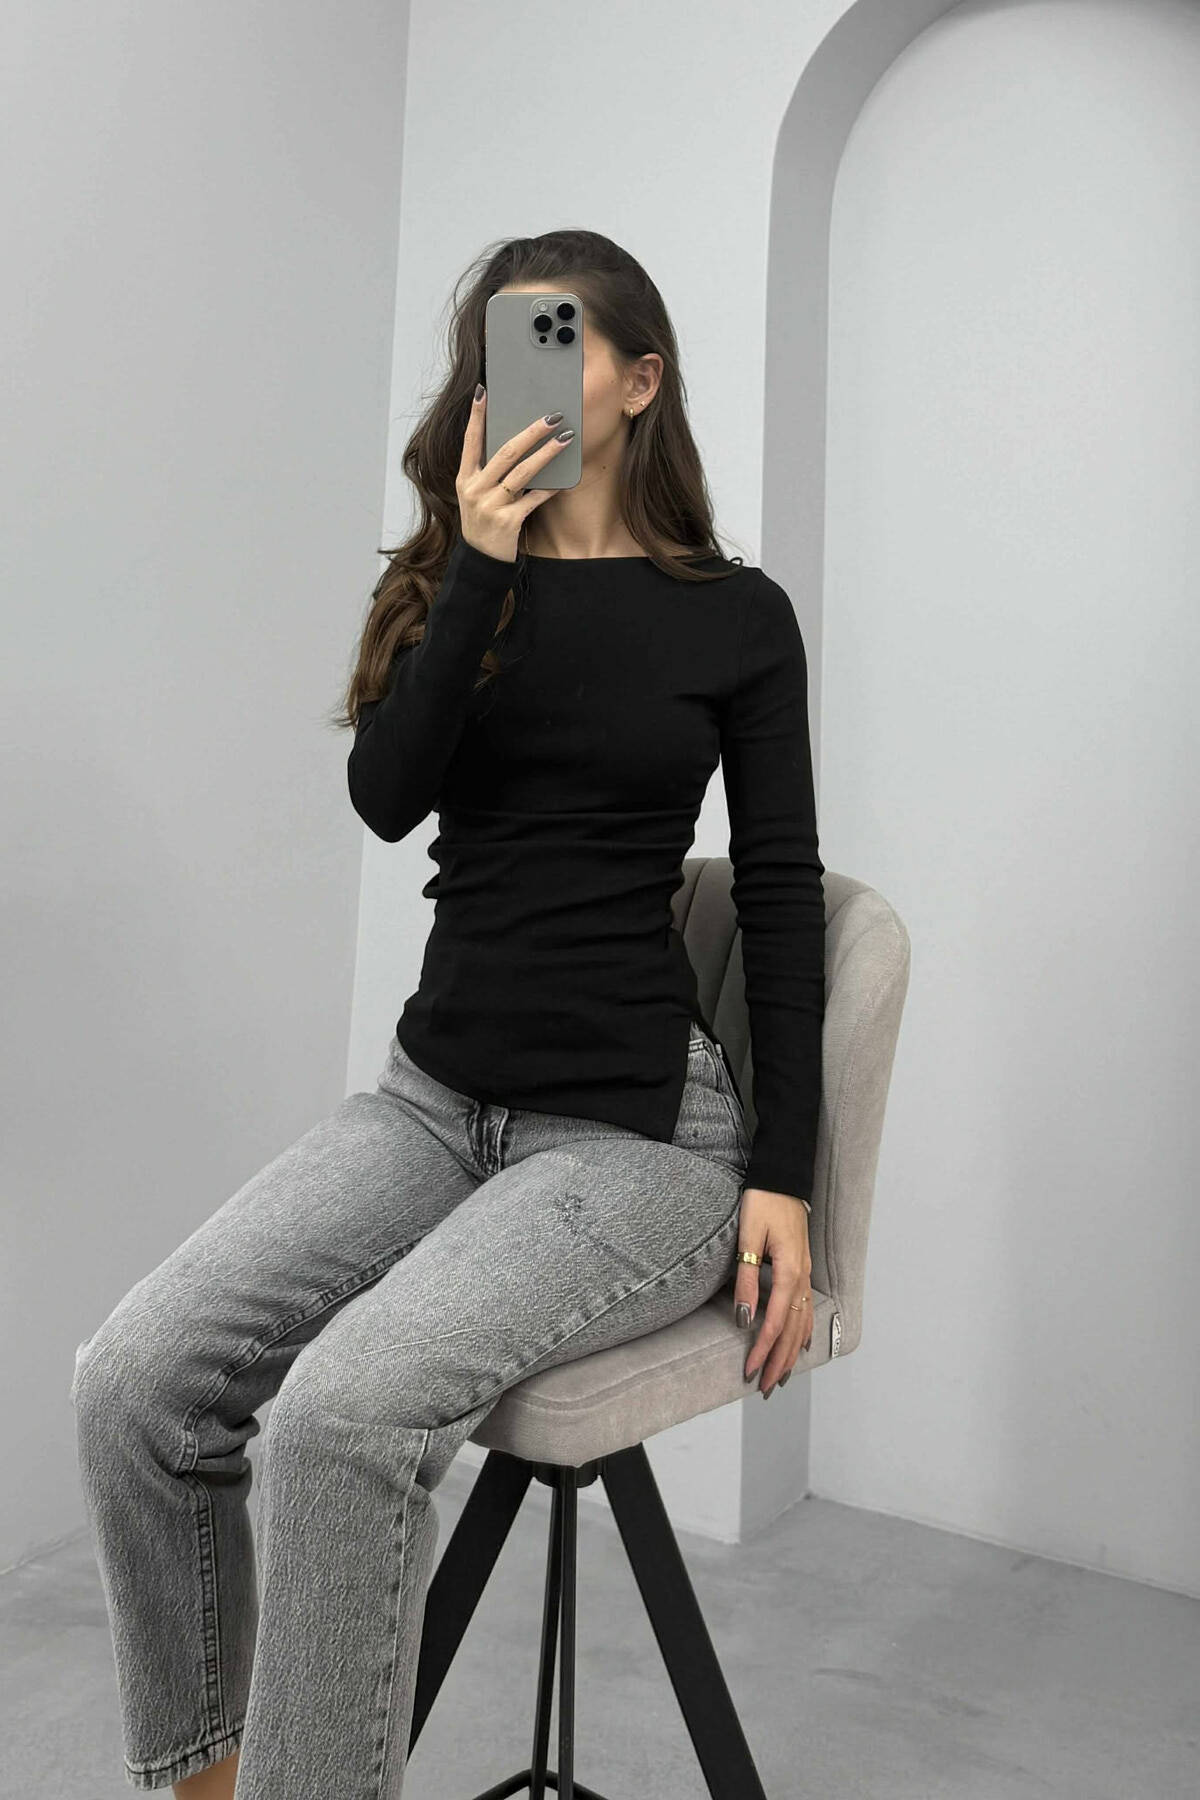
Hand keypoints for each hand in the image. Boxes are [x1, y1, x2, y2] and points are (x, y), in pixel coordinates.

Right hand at [455, 386, 573, 563]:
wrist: (482, 561)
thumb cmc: (485, 522)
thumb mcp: (478, 496)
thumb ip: (489, 472)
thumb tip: (517, 443)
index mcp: (465, 479)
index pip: (470, 441)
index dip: (477, 417)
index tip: (483, 392)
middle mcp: (474, 489)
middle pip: (505, 452)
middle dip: (531, 432)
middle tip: (552, 416)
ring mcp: (490, 506)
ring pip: (522, 473)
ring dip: (546, 454)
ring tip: (565, 439)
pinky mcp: (507, 521)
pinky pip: (533, 499)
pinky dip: (549, 488)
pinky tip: (564, 479)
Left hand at [734, 1187, 812, 1396]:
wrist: (780, 1177)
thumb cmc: (762, 1203)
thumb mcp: (748, 1238)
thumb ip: (748, 1279)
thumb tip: (745, 1319)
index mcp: (788, 1272)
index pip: (775, 1323)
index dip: (763, 1350)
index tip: (749, 1372)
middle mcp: (801, 1277)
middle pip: (792, 1331)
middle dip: (778, 1361)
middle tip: (764, 1388)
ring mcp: (805, 1273)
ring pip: (801, 1323)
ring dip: (791, 1352)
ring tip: (780, 1377)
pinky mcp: (802, 1268)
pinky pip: (807, 1308)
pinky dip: (803, 1331)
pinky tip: (800, 1345)